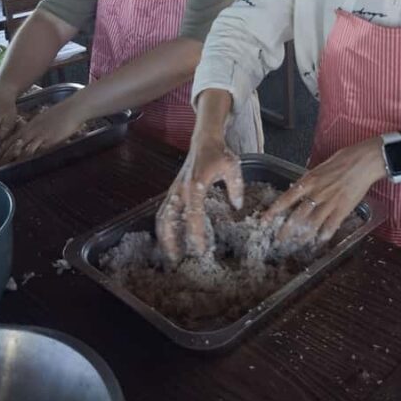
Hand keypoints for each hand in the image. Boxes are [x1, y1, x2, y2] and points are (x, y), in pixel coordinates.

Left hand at [0, 97, 87, 167]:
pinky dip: (25, 157)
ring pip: (20, 148)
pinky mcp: (48, 140)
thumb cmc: (63, 114)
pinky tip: (20, 163)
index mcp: (29, 125)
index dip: (1, 148)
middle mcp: (31, 130)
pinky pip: (34, 149)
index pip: (11, 138)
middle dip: (1, 155)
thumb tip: (34, 138)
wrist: (73, 109)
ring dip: (10, 158)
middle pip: (12, 144)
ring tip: (1, 167)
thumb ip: (38, 128)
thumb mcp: (45, 120)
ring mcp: (38, 135)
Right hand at [156, 131, 243, 263]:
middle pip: (168, 219)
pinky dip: (164, 227)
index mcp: (195, 186)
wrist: (204, 140)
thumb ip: (236, 186)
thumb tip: (237, 206)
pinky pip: (164, 211)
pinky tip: (171, 238)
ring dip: (164, 236)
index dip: (196, 233)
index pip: (193, 214)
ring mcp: (174, 190)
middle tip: (177, 260)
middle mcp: (180, 190)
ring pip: (162, 217)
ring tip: (171, 254)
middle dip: (170, 241)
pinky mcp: (173, 190)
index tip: (201, 249)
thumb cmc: (219, 154)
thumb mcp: (232, 166)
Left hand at [263, 137, 384, 244]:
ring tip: (297, 245)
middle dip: (286, 230)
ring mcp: (329, 202)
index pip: (286, 198)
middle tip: (278, 240)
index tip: (264, 220)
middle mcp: (316, 193)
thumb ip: (310, 180)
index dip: (274, 211)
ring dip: (304, 236)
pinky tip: (320, 241)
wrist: (363, 161)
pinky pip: (331, 225)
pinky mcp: (343, 208)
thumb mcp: (320, 167)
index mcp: (309, 180)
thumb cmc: (343, 159)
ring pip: (312, 224)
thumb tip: (301, 188)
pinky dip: (324, 234)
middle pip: (297, 215)